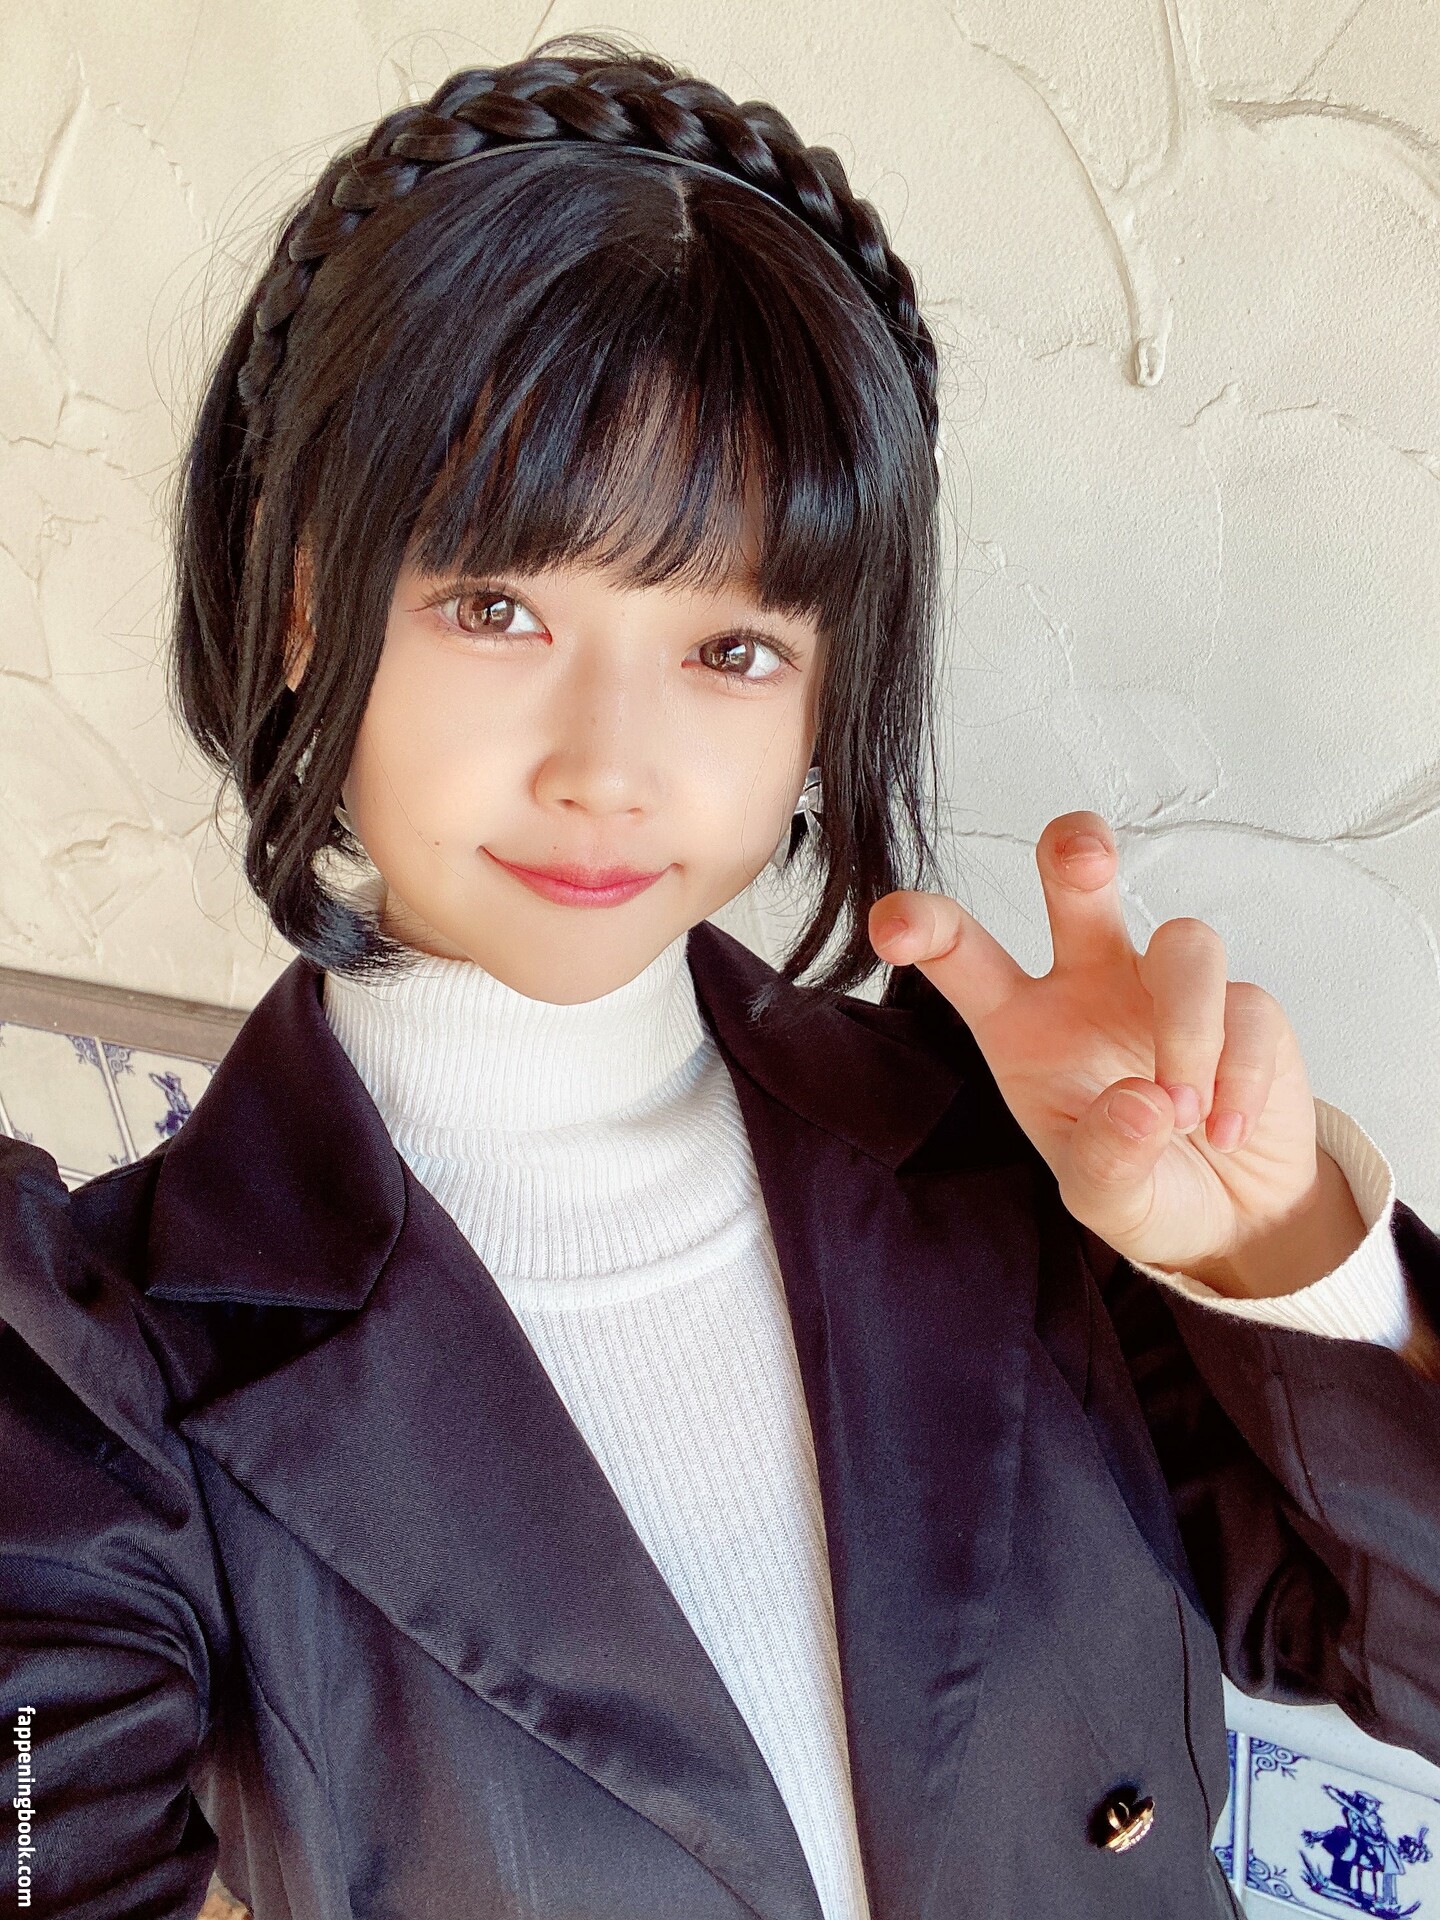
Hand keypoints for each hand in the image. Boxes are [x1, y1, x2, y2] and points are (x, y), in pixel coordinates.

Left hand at [868, 812, 1332, 1285]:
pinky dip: (1240, 1077)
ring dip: (1187, 1028)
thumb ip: (1109, 1161)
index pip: (964, 955)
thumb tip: (1146, 1105)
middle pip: (1077, 887)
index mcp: (1024, 1022)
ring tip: (1183, 1113)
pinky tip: (1227, 1132)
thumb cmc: (1143, 1183)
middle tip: (1085, 857)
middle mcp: (1090, 983)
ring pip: (1183, 942)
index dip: (926, 927)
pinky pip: (1247, 1009)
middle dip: (1078, 851)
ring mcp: (1166, 985)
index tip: (891, 926)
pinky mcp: (1244, 1003)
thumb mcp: (1104, 1199)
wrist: (1235, 1214)